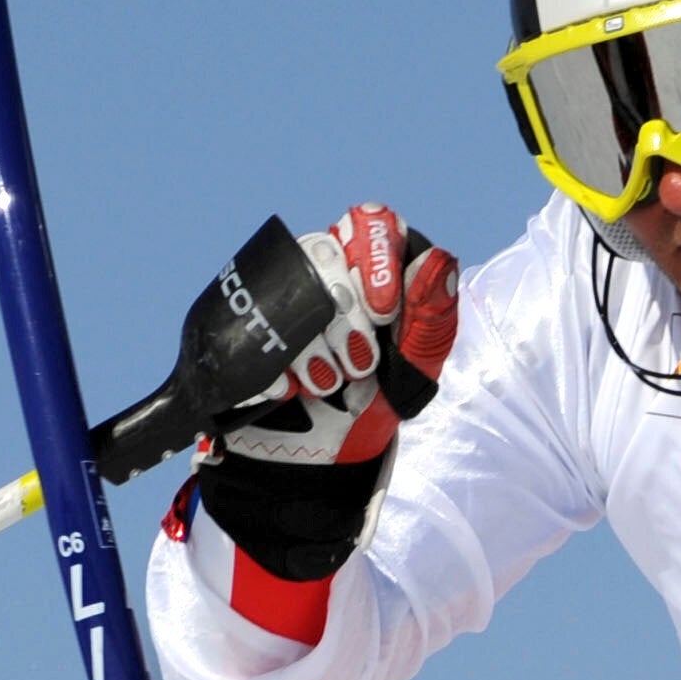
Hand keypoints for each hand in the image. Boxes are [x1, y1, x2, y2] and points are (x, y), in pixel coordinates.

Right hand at [195, 204, 460, 582]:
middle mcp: (322, 267)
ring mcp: (278, 295)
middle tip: (360, 365)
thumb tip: (438, 261)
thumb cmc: (375, 402)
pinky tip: (292, 391)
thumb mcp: (415, 368)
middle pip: (326, 251)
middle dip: (345, 315)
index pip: (371, 222)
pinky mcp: (242, 326)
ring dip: (313, 344)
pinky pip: (250, 324)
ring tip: (328, 386)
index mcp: (370, 265)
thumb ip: (432, 317)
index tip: (383, 312)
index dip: (376, 259)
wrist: (316, 457)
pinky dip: (275, 363)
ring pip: (289, 288)